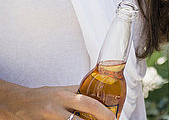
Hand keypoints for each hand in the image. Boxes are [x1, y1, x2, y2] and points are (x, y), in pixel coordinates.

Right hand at [0, 83, 115, 119]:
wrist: (17, 103)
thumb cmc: (43, 96)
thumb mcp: (62, 90)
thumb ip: (79, 91)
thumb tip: (101, 93)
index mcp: (63, 96)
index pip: (88, 102)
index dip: (103, 111)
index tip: (113, 116)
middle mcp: (55, 109)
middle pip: (81, 119)